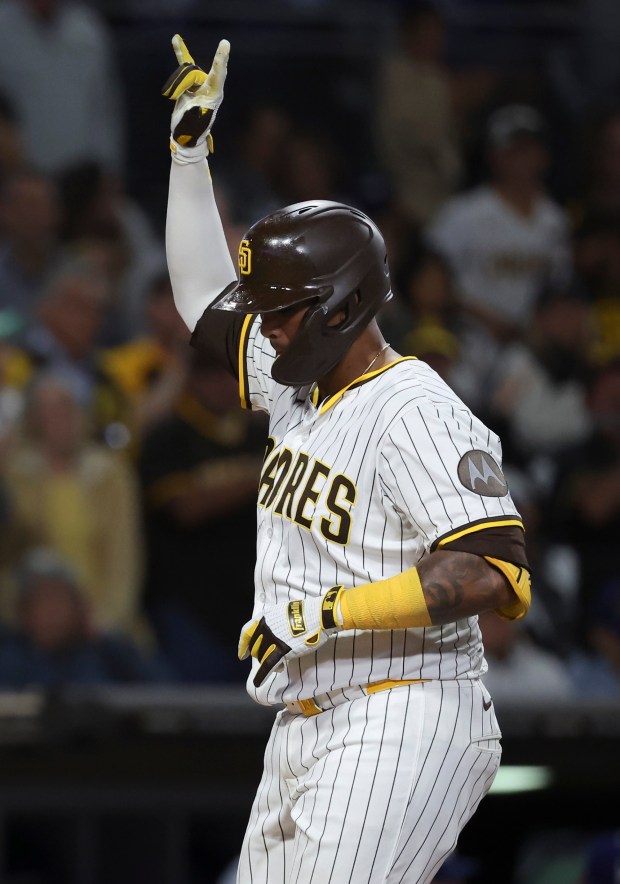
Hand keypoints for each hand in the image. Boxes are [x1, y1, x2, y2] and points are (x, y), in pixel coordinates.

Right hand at [162, 34, 229, 161]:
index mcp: (213, 96)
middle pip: (195, 74)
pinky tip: (175, 40)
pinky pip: (185, 66)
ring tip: (177, 97)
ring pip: (186, 73)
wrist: (186, 136)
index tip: (225, 44)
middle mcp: (209, 87)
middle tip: (184, 93)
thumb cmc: (191, 131)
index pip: (218, 75)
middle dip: (184, 84)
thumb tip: (190, 98)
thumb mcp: (192, 121)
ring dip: (177, 85)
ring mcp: (200, 84)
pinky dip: (181, 53)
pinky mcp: (190, 83)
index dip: (220, 60)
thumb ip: (192, 108)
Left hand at [239, 587, 342, 686]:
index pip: (247, 632)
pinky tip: (258, 682)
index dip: (243, 645)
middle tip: (270, 658)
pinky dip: (261, 675)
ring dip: (267, 663)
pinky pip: (267, 666)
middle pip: (255, 647)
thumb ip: (274, 621)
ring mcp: (272, 640)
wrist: (317, 616)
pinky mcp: (281, 651)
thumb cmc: (305, 612)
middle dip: (260, 655)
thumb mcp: (283, 610)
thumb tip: (273, 632)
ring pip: (262, 657)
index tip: (242, 654)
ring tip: (278, 666)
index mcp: (264, 617)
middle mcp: (264, 628)